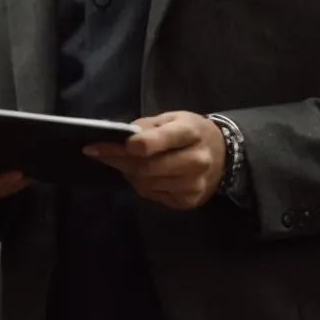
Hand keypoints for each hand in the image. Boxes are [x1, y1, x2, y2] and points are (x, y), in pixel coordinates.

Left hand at [84, 112, 224, 210]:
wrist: (224, 155)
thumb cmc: (191, 132)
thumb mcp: (172, 118)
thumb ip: (146, 127)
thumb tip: (118, 139)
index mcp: (190, 133)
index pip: (154, 142)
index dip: (124, 146)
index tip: (98, 145)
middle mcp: (196, 161)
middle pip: (145, 167)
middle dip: (116, 161)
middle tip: (96, 153)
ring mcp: (194, 184)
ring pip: (146, 184)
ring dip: (127, 173)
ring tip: (121, 162)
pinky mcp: (189, 201)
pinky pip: (153, 195)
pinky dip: (141, 185)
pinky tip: (141, 175)